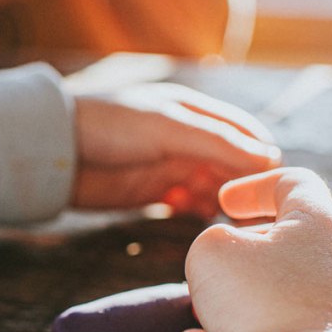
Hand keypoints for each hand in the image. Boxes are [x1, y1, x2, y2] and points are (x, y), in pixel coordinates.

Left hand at [71, 83, 280, 215]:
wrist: (57, 152)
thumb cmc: (109, 125)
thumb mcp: (168, 128)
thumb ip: (217, 143)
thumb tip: (270, 158)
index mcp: (192, 110)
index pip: (243, 132)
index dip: (262, 155)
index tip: (275, 183)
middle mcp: (186, 138)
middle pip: (232, 163)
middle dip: (245, 184)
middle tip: (259, 212)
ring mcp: (170, 165)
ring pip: (214, 186)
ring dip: (225, 201)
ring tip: (235, 221)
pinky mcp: (153, 191)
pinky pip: (189, 203)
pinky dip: (201, 211)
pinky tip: (205, 220)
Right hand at [180, 168, 331, 331]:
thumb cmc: (260, 303)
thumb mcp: (212, 251)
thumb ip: (217, 240)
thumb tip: (234, 260)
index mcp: (326, 222)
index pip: (294, 183)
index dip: (253, 187)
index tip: (225, 204)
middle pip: (299, 242)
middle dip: (251, 253)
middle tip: (219, 266)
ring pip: (297, 291)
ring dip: (251, 297)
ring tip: (207, 314)